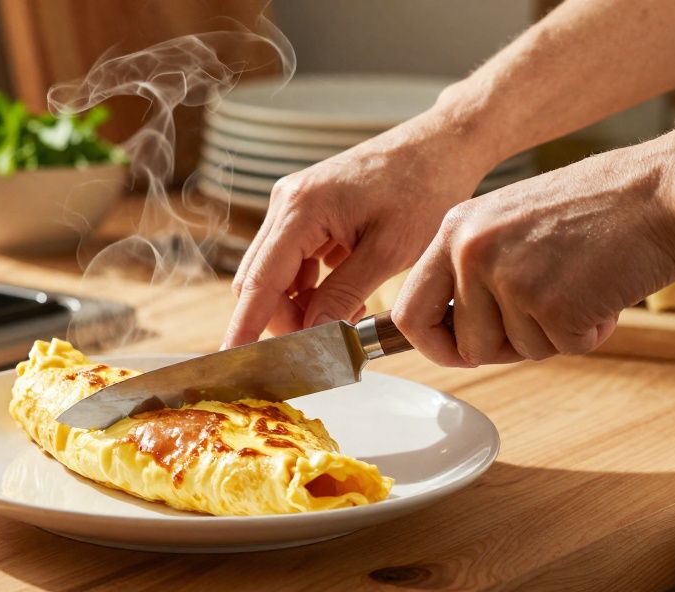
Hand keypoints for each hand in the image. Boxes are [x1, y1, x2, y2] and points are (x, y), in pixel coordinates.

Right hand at [223, 117, 496, 347]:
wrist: (441, 145)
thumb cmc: (422, 187)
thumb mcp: (388, 251)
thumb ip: (343, 295)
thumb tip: (312, 335)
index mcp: (300, 209)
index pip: (259, 282)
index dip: (244, 326)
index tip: (234, 363)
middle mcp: (287, 204)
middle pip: (259, 281)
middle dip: (283, 320)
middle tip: (323, 345)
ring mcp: (294, 206)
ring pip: (275, 275)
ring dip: (300, 306)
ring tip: (347, 316)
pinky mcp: (307, 212)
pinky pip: (293, 262)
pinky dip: (311, 289)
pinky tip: (347, 297)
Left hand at [391, 140, 674, 366]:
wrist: (666, 189)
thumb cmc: (600, 207)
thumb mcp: (511, 223)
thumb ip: (475, 269)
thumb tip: (452, 333)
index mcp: (456, 230)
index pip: (409, 312)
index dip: (433, 345)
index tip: (456, 353)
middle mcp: (472, 252)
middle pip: (464, 345)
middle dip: (504, 346)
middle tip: (546, 313)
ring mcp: (509, 278)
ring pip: (515, 351)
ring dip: (553, 334)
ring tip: (581, 283)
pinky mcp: (551, 303)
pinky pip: (561, 349)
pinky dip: (589, 332)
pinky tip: (605, 290)